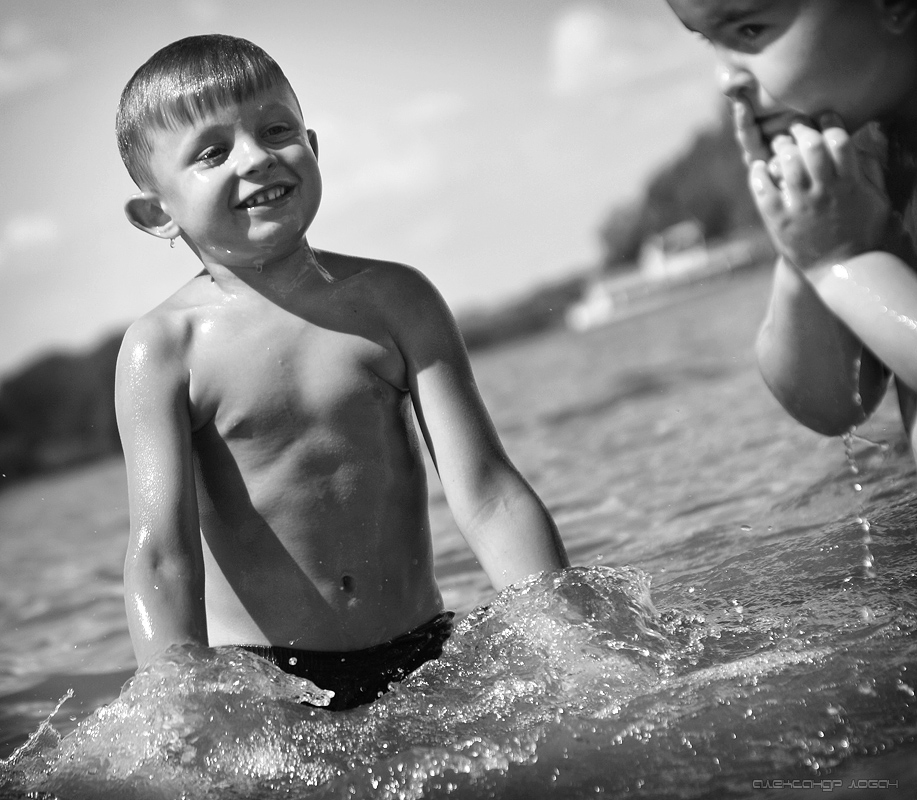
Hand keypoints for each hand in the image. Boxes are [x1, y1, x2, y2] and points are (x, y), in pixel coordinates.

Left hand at [739, 108, 891, 268]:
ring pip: (786, 163)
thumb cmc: (863, 234)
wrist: (843, 271)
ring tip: (780, 145)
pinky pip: (763, 190)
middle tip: (796, 128)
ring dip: (780, 148)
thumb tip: (866, 143)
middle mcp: (823, 191)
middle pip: (810, 146)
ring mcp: (799, 205)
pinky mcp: (779, 220)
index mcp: (849, 183)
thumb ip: (870, 172)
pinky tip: (759, 167)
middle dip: (801, 131)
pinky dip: (759, 174)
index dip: (829, 123)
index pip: (838, 140)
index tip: (822, 118)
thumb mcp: (877, 200)